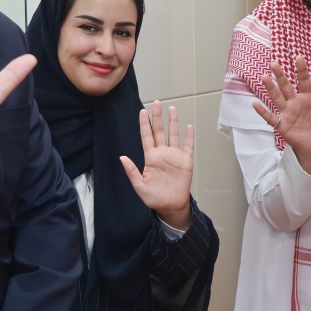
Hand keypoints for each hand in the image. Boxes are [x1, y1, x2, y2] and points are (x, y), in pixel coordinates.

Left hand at [121, 101, 194, 230]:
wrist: (171, 206)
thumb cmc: (155, 198)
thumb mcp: (140, 186)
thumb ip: (131, 171)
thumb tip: (122, 158)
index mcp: (150, 158)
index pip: (146, 137)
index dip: (144, 124)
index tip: (142, 112)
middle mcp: (162, 154)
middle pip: (159, 131)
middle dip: (158, 117)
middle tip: (157, 103)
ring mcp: (174, 156)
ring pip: (173, 135)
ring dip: (173, 122)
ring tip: (172, 109)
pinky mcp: (185, 162)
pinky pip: (188, 146)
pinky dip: (189, 137)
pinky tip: (188, 127)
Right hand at [252, 55, 310, 173]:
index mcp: (307, 97)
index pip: (303, 81)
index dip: (301, 70)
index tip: (298, 58)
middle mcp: (294, 102)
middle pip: (286, 86)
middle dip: (280, 75)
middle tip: (274, 63)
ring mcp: (286, 112)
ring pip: (277, 98)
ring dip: (270, 88)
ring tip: (264, 77)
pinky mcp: (281, 124)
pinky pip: (270, 117)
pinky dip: (262, 111)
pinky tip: (255, 104)